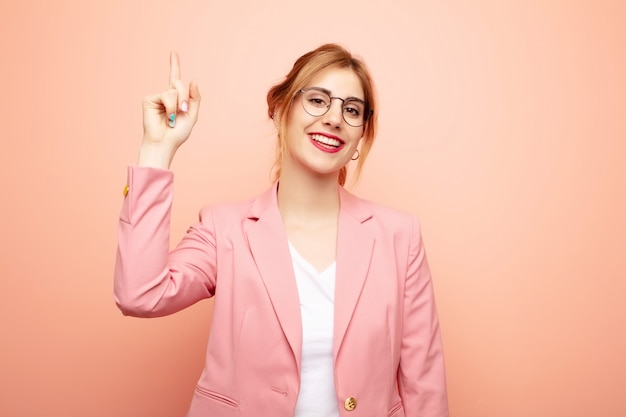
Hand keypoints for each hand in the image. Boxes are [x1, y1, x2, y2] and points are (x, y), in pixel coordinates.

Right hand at [138, 52, 200, 167]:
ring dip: (177, 105)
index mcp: (176, 98)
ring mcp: (157, 97)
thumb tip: (193, 79)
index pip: (175, 78)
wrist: (165, 143)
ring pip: (173, 90)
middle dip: (185, 97)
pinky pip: (166, 96)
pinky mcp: (149, 99)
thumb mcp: (192, 115)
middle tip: (183, 111)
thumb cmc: (177, 133)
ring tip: (173, 118)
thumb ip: (195, 98)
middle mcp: (166, 95)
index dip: (174, 65)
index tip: (173, 53)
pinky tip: (167, 117)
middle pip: (179, 83)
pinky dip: (170, 107)